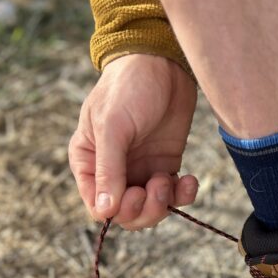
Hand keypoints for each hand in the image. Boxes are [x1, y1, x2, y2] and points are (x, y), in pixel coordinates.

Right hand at [69, 54, 198, 228]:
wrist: (163, 63)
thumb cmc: (128, 88)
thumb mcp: (113, 127)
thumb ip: (108, 169)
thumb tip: (105, 211)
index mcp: (88, 161)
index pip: (97, 206)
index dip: (117, 210)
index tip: (135, 194)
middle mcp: (113, 171)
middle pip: (125, 214)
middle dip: (144, 210)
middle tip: (158, 187)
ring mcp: (140, 170)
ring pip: (150, 210)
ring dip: (163, 203)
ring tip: (171, 179)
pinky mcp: (165, 166)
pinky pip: (173, 196)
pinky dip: (182, 195)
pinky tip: (189, 180)